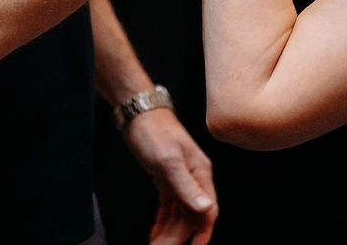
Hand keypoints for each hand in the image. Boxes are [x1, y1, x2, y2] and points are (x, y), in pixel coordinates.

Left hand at [123, 107, 217, 244]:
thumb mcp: (169, 160)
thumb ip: (187, 185)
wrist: (138, 113)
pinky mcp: (166, 178)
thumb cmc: (155, 132)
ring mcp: (180, 178)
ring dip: (168, 233)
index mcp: (200, 173)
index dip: (202, 234)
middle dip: (177, 237)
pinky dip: (162, 222)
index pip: (208, 211)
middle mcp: (194, 178)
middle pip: (191, 216)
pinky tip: (154, 232)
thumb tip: (206, 208)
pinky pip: (168, 207)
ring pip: (179, 214)